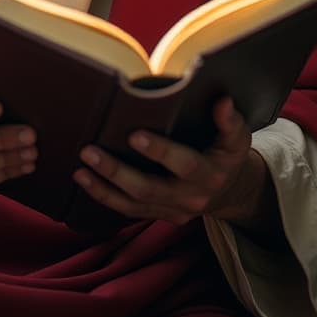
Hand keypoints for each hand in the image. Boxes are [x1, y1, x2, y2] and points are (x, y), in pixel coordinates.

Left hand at [72, 98, 279, 238]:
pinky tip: (85, 181)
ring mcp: (173, 211)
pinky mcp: (160, 215)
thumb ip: (230, 122)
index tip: (134, 135)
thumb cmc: (227, 155)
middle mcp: (190, 197)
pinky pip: (130, 211)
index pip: (184, 164)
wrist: (230, 192)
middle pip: (149, 188)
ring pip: (133, 204)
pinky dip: (105, 197)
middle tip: (89, 151)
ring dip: (103, 188)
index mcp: (210, 174)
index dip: (160, 151)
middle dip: (116, 171)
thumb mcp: (237, 138)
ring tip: (79, 170)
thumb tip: (222, 101)